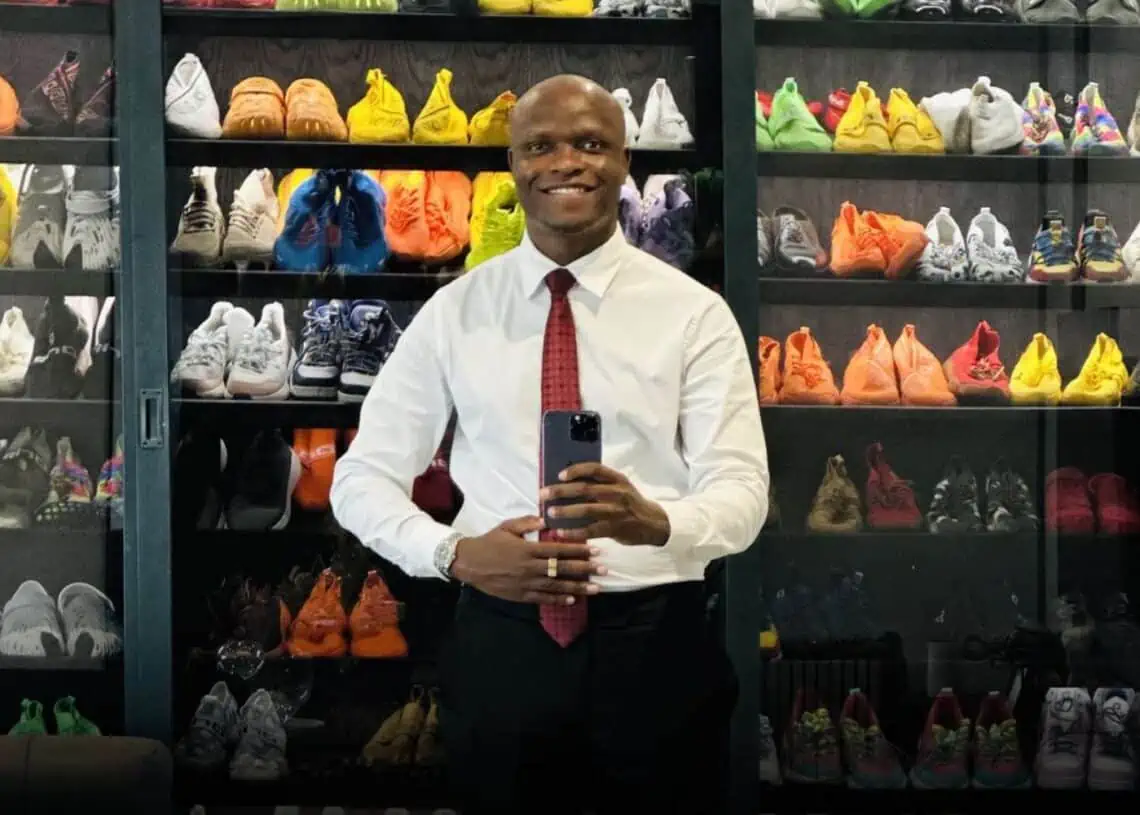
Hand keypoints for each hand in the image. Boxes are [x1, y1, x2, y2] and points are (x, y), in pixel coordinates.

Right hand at [451, 515, 606, 605]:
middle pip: (563, 569)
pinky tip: (573, 600)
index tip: (595, 550)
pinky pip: (543, 598)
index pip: (559, 550)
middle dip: (585, 569)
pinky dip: (559, 599)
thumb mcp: (507, 527)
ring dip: (578, 587)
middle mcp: (530, 567)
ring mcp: (526, 583)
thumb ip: (527, 522)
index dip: (579, 550)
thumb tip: (547, 520)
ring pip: (557, 586)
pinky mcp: (521, 595)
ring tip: (596, 588)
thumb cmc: (490, 542)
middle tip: (604, 570)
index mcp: (529, 549)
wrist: (469, 563)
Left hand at [539, 463, 670, 546]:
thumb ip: (600, 484)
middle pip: (585, 489)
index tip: (559, 475)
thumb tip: (567, 482)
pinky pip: (591, 530)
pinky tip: (560, 533)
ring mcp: (617, 511)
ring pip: (586, 509)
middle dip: (561, 491)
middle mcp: (617, 492)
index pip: (594, 468)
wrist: (653, 523)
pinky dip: (574, 532)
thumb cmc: (629, 503)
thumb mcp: (620, 487)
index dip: (576, 470)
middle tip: (543, 494)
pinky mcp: (616, 528)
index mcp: (617, 479)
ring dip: (565, 511)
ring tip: (549, 513)